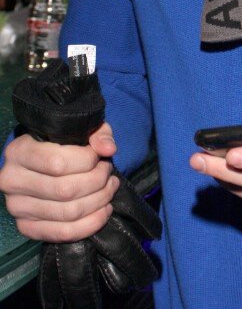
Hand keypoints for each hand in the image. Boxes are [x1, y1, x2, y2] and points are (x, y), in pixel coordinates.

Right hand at [0, 123, 119, 241]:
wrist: (36, 164)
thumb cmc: (59, 142)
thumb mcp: (78, 129)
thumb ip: (96, 133)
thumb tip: (108, 149)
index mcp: (19, 151)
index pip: (58, 162)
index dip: (88, 161)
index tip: (99, 156)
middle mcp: (12, 180)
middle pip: (65, 190)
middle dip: (97, 181)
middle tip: (108, 172)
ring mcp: (17, 207)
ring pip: (68, 213)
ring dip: (99, 201)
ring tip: (110, 188)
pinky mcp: (26, 227)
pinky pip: (64, 232)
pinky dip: (91, 223)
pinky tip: (104, 210)